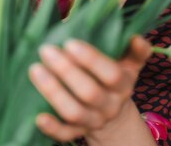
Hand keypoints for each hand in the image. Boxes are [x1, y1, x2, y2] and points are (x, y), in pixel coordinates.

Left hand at [29, 35, 151, 142]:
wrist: (114, 113)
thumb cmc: (115, 77)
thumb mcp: (129, 63)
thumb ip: (135, 50)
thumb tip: (136, 37)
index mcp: (123, 85)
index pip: (111, 75)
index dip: (91, 60)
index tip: (69, 42)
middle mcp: (110, 105)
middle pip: (90, 93)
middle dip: (66, 70)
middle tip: (46, 50)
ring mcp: (94, 121)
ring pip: (74, 112)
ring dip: (53, 92)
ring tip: (35, 69)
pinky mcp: (78, 132)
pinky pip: (65, 134)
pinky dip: (52, 127)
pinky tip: (38, 117)